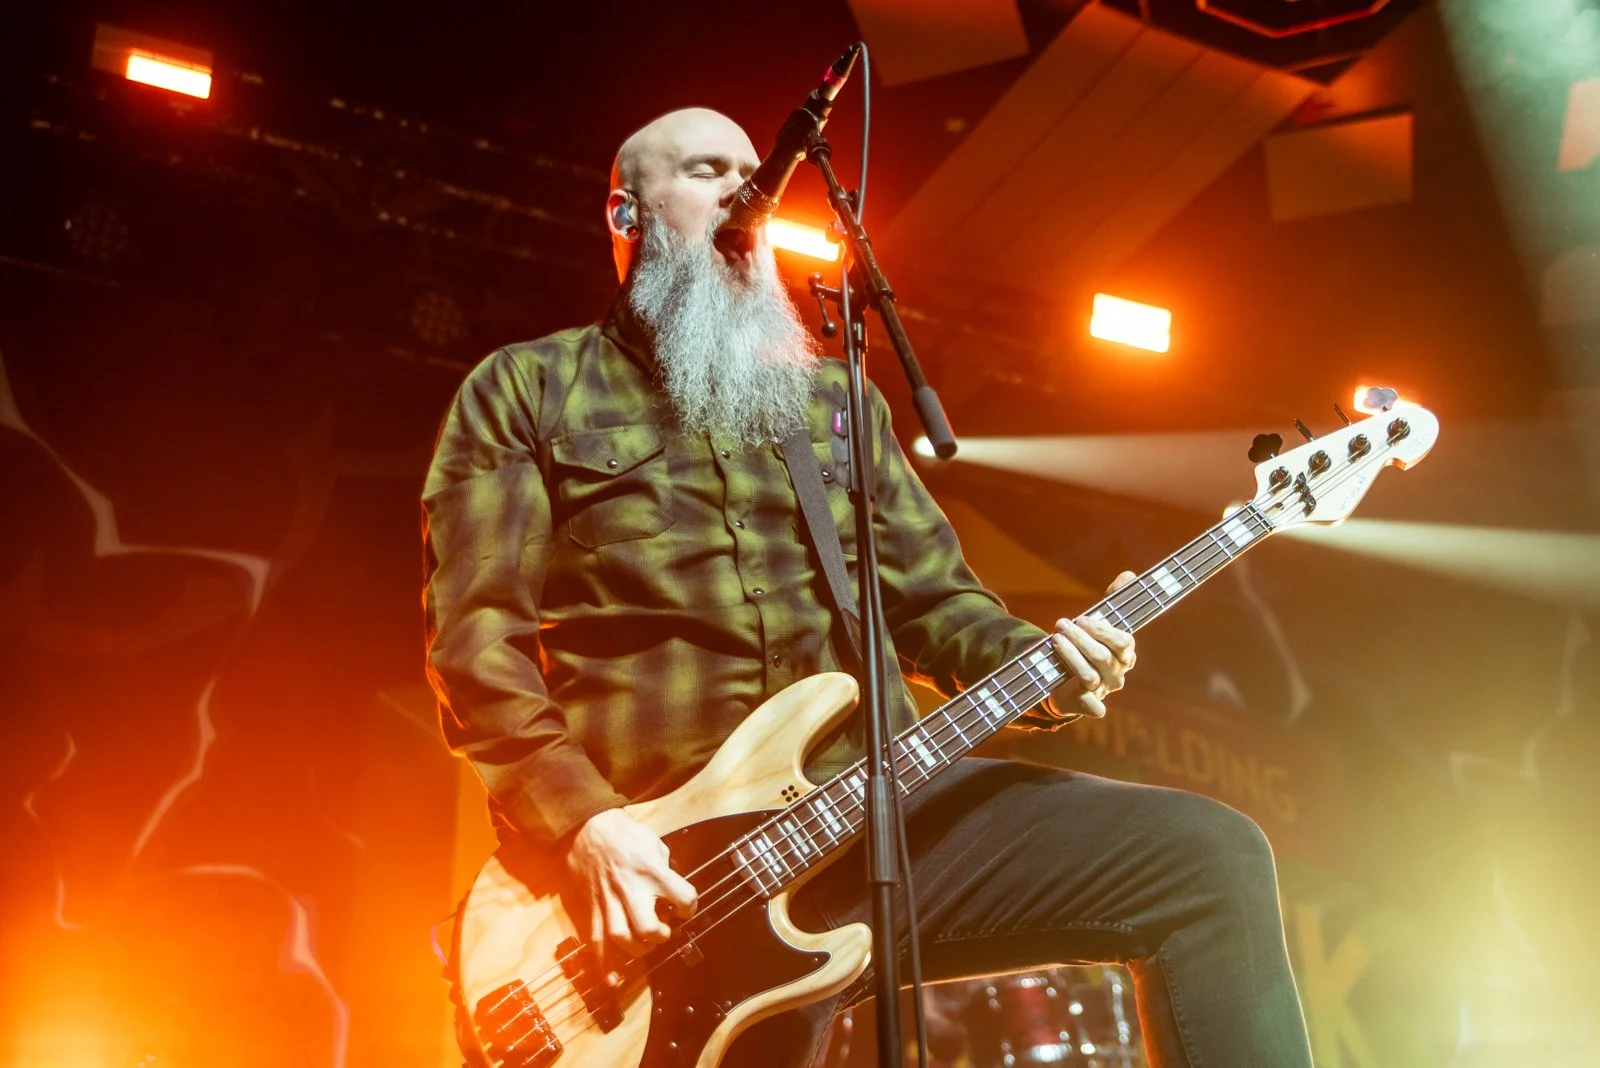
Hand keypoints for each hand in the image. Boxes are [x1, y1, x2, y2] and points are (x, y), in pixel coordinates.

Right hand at [564, 808, 697, 984]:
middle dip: (660, 935)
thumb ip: (664, 868)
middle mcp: (630, 889)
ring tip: (644, 943)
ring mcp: (609, 900)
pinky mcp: (593, 907)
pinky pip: (596, 939)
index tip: (685, 907)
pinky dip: (604, 964)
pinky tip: (612, 981)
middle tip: (663, 930)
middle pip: (647, 927)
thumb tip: (670, 888)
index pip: (682, 898)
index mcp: (651, 871)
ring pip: (621, 938)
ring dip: (637, 949)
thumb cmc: (623, 832)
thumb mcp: (654, 843)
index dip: (690, 906)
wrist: (586, 827)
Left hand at [1045, 571, 1137, 720]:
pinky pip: (1091, 705)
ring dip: (1071, 657)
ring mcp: (1104, 690)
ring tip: (1055, 639)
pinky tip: (1068, 685)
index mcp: (1125, 653)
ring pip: (1090, 675)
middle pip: (1103, 657)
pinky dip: (1084, 699)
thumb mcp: (1099, 622)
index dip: (1103, 630)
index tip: (1083, 618)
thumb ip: (1113, 600)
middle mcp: (1118, 673)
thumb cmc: (1089, 645)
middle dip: (1081, 640)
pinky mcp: (1089, 704)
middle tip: (1062, 625)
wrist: (1071, 680)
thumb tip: (1128, 575)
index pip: (1123, 642)